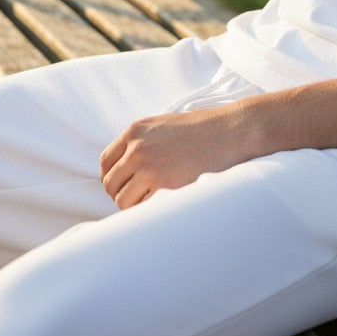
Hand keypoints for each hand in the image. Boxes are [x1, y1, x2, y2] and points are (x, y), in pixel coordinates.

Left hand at [100, 106, 247, 208]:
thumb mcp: (164, 125)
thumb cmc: (203, 128)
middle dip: (122, 193)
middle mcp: (137, 149)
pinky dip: (150, 210)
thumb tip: (126, 168)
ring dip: (135, 205)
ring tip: (154, 200)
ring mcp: (149, 168)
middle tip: (140, 195)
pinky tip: (164, 203)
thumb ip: (142, 142)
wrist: (231, 131)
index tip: (122, 184)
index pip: (105, 161)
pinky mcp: (164, 186)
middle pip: (110, 184)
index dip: (111, 177)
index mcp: (135, 131)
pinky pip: (143, 209)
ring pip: (123, 201)